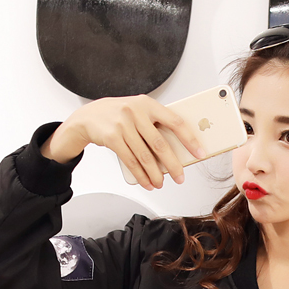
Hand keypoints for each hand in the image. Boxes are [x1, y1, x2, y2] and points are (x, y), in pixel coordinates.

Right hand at [40, 95, 205, 189]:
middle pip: (160, 144)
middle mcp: (136, 112)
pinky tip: (147, 183)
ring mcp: (122, 124)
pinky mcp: (112, 137)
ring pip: (145, 156)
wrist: (89, 116)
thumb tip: (177, 152)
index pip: (175, 121)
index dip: (189, 139)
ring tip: (161, 184)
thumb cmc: (120, 115)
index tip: (200, 153)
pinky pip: (131, 161)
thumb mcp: (139, 112)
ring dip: (155, 174)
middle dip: (173, 165)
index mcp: (148, 103)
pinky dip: (141, 175)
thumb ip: (155, 125)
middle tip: (180, 177)